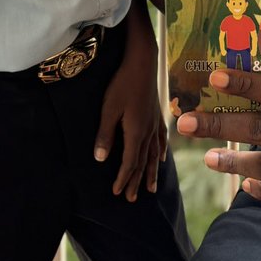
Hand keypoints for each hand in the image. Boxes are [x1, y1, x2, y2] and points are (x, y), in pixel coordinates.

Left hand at [94, 1, 166, 200]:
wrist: (142, 62)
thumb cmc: (122, 83)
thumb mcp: (108, 109)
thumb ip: (105, 134)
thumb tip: (100, 159)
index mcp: (136, 132)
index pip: (129, 163)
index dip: (123, 179)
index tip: (117, 193)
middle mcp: (148, 131)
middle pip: (142, 162)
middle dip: (136, 181)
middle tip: (132, 199)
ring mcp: (154, 123)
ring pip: (153, 154)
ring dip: (150, 172)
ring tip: (151, 188)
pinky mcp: (156, 114)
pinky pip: (160, 140)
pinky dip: (160, 152)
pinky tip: (161, 158)